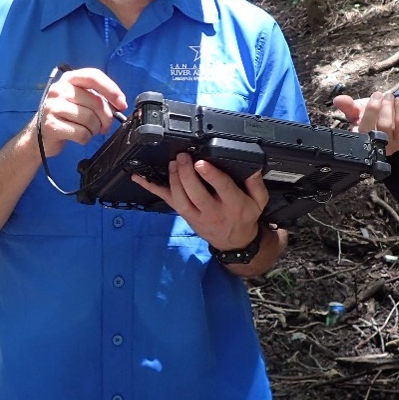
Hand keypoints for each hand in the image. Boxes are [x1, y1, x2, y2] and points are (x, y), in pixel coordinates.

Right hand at [33, 68, 125, 158]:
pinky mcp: (51, 125)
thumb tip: (120, 104)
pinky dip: (86, 139)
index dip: (111, 89)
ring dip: (95, 129)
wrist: (38, 136)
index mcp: (68, 79)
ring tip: (88, 131)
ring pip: (90, 119)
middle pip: (96, 102)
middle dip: (106, 118)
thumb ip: (96, 97)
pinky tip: (79, 137)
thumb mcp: (78, 100)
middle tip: (105, 126)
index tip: (122, 104)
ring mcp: (53, 107)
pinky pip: (82, 133)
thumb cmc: (64, 117)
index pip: (93, 76)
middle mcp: (59, 90)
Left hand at [130, 152, 264, 249]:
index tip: (202, 163)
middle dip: (186, 174)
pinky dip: (151, 188)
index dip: (211, 175)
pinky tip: (139, 178)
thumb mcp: (259, 201)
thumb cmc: (245, 216)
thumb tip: (251, 167)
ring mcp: (197, 215)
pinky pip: (167, 201)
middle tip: (182, 157)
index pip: (222, 188)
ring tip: (173, 163)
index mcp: (234, 204)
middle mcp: (213, 211)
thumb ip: (256, 183)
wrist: (235, 242)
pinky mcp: (185, 215)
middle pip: (196, 193)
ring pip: (181, 199)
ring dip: (174, 180)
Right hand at [332, 91, 398, 154]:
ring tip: (388, 96)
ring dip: (387, 106)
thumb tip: (337, 100)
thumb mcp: (360, 110)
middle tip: (378, 95)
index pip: (357, 134)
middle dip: (373, 109)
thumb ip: (348, 106)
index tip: (365, 101)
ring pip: (386, 125)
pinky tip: (398, 101)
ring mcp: (390, 146)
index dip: (361, 117)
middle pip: (371, 130)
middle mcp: (373, 146)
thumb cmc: (377, 115)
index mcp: (360, 139)